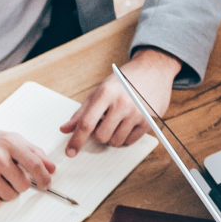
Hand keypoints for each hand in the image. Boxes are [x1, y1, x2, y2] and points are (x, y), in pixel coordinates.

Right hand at [0, 126, 55, 209]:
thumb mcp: (7, 138)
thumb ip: (32, 151)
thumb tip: (50, 167)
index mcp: (8, 143)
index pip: (35, 165)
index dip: (44, 178)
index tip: (46, 184)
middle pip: (23, 184)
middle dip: (20, 185)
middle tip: (10, 178)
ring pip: (10, 196)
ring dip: (6, 192)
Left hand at [60, 47, 179, 156]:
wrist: (154, 69)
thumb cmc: (125, 80)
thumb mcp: (101, 90)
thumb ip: (83, 111)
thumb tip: (66, 129)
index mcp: (106, 93)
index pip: (87, 123)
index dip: (76, 140)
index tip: (70, 152)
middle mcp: (122, 103)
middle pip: (101, 136)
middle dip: (99, 135)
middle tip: (104, 124)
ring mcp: (137, 112)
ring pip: (116, 141)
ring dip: (113, 137)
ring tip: (117, 122)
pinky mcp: (149, 120)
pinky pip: (130, 141)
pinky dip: (126, 137)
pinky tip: (128, 124)